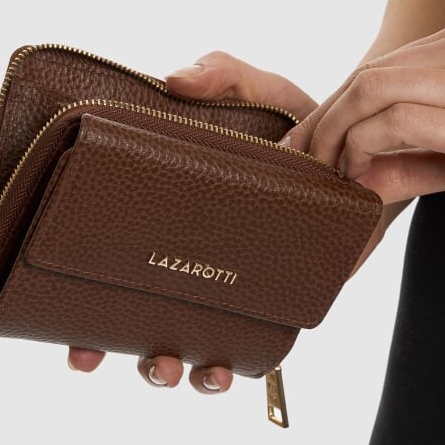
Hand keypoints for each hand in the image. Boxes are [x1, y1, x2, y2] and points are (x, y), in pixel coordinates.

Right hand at [68, 51, 317, 390]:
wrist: (368, 153)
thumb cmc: (303, 124)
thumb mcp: (263, 92)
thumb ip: (223, 75)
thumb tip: (173, 79)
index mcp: (168, 218)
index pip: (107, 271)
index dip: (82, 315)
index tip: (76, 341)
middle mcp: (189, 261)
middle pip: (137, 324)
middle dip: (120, 353)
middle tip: (116, 357)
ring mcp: (230, 290)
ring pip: (186, 348)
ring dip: (172, 369)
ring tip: (179, 367)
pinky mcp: (276, 305)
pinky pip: (248, 352)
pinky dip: (230, 368)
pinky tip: (228, 367)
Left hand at [281, 11, 444, 221]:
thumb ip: (417, 156)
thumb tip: (359, 179)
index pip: (385, 65)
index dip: (338, 104)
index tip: (311, 140)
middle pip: (370, 73)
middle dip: (324, 119)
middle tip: (299, 160)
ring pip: (374, 90)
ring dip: (335, 135)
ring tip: (323, 173)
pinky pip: (398, 121)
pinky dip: (364, 146)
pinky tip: (356, 175)